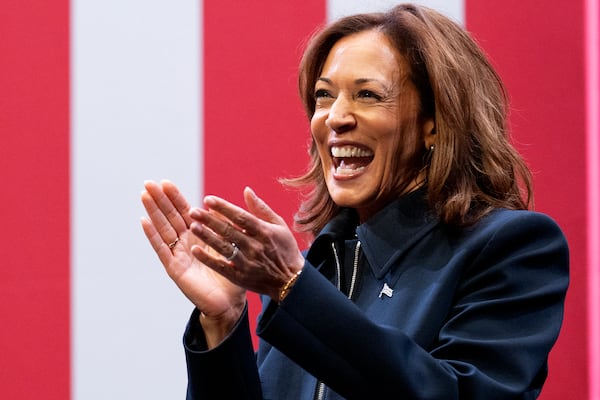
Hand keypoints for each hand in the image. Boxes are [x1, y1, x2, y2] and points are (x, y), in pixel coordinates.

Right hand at [141, 180, 245, 344]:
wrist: (229, 303)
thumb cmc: (231, 275)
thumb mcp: (229, 246)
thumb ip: (224, 227)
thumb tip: (219, 206)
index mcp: (199, 236)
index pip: (185, 212)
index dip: (175, 197)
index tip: (165, 182)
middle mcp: (186, 243)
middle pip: (170, 217)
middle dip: (160, 200)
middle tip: (148, 182)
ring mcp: (178, 255)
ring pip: (163, 229)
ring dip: (153, 212)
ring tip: (144, 195)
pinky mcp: (175, 269)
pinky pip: (162, 249)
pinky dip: (152, 236)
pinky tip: (144, 221)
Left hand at [189, 187, 304, 301]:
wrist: (292, 281)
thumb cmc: (285, 249)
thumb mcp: (279, 225)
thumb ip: (261, 208)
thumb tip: (246, 190)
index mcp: (264, 232)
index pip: (241, 217)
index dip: (224, 207)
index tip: (208, 199)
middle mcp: (255, 247)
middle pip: (229, 231)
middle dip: (210, 220)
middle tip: (193, 211)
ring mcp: (247, 263)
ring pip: (224, 248)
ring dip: (207, 237)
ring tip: (192, 227)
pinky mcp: (241, 277)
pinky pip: (222, 267)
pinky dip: (208, 259)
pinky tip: (195, 250)